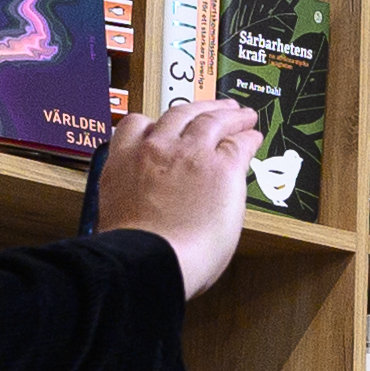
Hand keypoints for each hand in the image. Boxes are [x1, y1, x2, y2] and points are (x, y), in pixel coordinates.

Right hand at [97, 96, 257, 298]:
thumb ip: (132, 194)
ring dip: (228, 115)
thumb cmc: (134, 254)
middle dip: (199, 109)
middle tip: (214, 110)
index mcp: (122, 162)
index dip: (155, 124)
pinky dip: (247, 137)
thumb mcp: (116, 213)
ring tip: (241, 115)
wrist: (150, 261)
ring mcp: (189, 154)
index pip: (136, 126)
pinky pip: (238, 143)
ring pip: (210, 120)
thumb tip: (143, 202)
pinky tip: (253, 137)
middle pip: (179, 115)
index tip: (167, 127)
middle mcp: (155, 149)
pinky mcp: (220, 167)